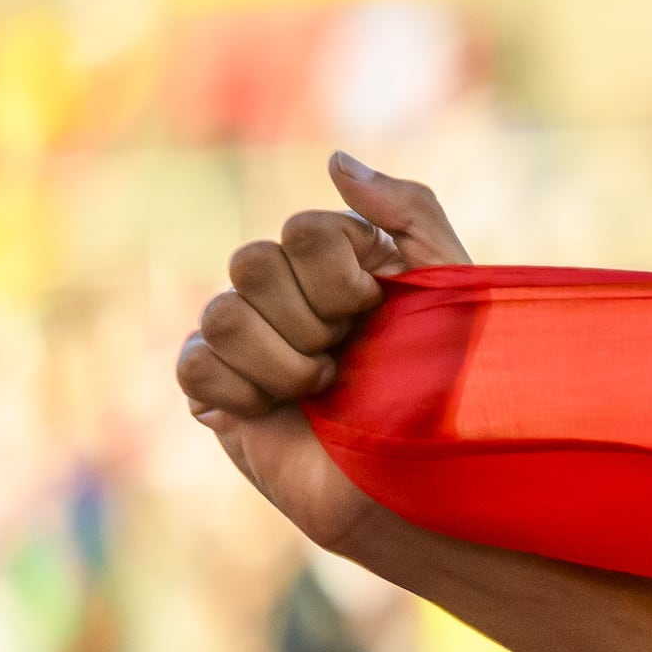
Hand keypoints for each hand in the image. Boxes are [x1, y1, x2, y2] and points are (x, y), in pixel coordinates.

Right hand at [174, 154, 469, 557]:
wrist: (430, 489)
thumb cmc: (455, 395)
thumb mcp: (454, 292)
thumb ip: (409, 212)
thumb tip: (336, 161)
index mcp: (339, 264)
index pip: (304, 230)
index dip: (343, 278)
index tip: (379, 314)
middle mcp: (286, 294)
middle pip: (253, 263)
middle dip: (313, 321)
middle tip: (350, 361)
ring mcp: (247, 341)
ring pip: (222, 314)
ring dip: (285, 364)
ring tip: (324, 393)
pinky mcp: (219, 393)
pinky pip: (196, 363)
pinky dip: (241, 390)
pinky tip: (279, 413)